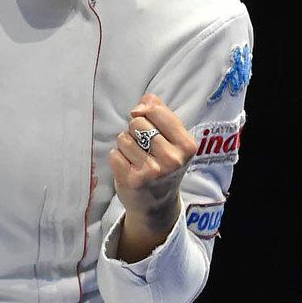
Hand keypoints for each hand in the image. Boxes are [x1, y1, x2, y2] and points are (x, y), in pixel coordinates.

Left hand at [108, 93, 197, 261]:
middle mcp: (173, 159)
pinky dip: (117, 159)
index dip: (145, 112)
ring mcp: (153, 171)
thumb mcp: (172, 140)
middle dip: (135, 131)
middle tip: (144, 148)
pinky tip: (129, 168)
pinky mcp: (134, 180)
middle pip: (137, 123)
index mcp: (187, 145)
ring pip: (123, 138)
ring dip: (125, 146)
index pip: (155, 110)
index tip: (147, 122)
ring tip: (137, 159)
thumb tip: (146, 99)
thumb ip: (160, 114)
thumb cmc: (163, 164)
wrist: (157, 203)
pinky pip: (114, 154)